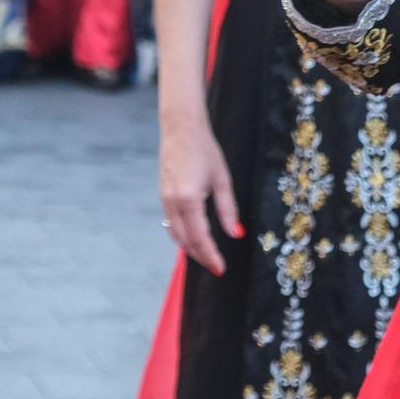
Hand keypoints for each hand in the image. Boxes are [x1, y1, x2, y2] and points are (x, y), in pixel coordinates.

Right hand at [159, 114, 241, 275]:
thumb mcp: (222, 180)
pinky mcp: (163, 196)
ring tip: (206, 256)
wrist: (181, 129)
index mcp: (189, 200)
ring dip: (190, 248)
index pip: (200, 238)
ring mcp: (164, 200)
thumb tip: (236, 234)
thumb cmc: (205, 150)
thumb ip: (228, 210)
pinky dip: (182, 235)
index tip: (220, 269)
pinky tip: (194, 237)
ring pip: (175, 234)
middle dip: (200, 256)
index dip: (210, 256)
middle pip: (185, 241)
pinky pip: (171, 223)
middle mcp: (173, 203)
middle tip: (215, 266)